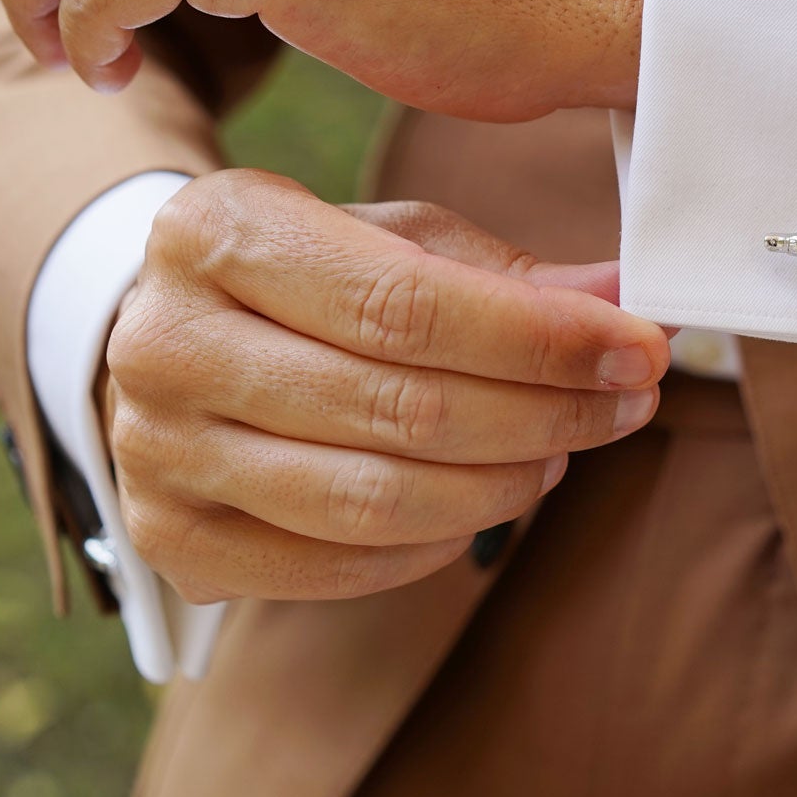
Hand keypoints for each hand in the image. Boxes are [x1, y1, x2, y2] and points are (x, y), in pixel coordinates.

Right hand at [101, 169, 669, 603]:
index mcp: (216, 230)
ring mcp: (156, 451)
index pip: (406, 303)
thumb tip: (625, 306)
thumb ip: (504, 274)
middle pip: (400, 406)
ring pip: (374, 499)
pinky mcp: (171, 540)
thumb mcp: (391, 238)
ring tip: (561, 450)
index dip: (541, 339)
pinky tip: (484, 500)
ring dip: (501, 483)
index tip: (640, 349)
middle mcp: (166, 341)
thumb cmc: (306, 279)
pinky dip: (435, 542)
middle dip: (544, 411)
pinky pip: (338, 566)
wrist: (175, 339)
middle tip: (627, 404)